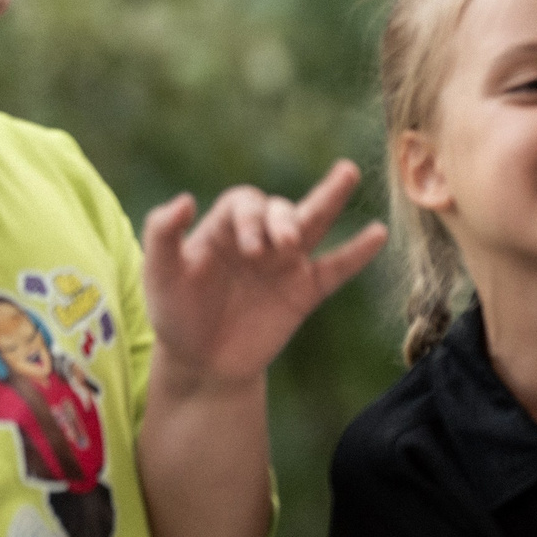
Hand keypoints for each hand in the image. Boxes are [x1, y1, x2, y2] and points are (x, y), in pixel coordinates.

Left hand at [143, 160, 386, 392]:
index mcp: (224, 229)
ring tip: (347, 172)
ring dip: (329, 198)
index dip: (251, 219)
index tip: (250, 252)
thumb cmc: (176, 314)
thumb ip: (162, 235)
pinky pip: (336, 268)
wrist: (202, 364)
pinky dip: (357, 252)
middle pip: (281, 208)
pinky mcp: (305, 292)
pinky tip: (377, 233)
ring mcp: (285, 264)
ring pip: (312, 223)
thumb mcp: (159, 275)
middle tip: (282, 243)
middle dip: (284, 219)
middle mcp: (259, 239)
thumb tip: (186, 200)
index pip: (245, 204)